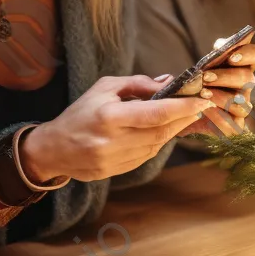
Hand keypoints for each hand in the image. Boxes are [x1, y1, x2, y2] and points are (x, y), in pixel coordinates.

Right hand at [20, 75, 212, 181]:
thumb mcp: (104, 88)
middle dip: (184, 119)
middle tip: (200, 107)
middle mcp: (113, 142)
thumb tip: (167, 82)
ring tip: (183, 117)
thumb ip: (137, 84)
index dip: (182, 107)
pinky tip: (161, 132)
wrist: (53, 149)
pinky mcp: (116, 173)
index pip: (156, 113)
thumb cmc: (79, 113)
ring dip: (173, 131)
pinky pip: (146, 156)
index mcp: (109, 117)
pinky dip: (157, 143)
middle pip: (160, 131)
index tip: (201, 100)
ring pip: (156, 146)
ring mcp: (114, 161)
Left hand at [182, 41, 254, 137]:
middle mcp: (246, 86)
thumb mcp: (203, 66)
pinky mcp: (234, 126)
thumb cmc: (197, 81)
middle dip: (226, 77)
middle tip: (206, 76)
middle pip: (248, 78)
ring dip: (222, 97)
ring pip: (242, 103)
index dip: (247, 54)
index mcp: (242, 66)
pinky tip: (204, 110)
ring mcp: (242, 106)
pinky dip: (217, 117)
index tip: (231, 57)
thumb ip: (215, 54)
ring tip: (203, 93)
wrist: (186, 108)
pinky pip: (232, 125)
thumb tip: (220, 46)